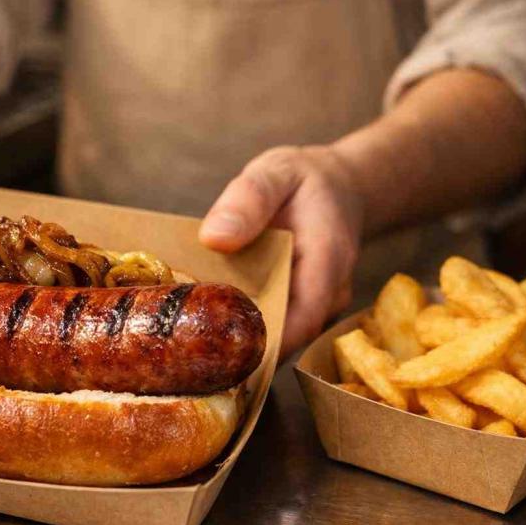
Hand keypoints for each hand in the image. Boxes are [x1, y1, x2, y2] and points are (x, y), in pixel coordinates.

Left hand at [199, 145, 364, 356]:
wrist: (337, 186)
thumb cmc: (305, 180)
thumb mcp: (276, 173)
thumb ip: (249, 199)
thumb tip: (215, 238)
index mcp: (326, 261)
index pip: (302, 320)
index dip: (264, 343)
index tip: (219, 351)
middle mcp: (328, 294)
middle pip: (285, 338)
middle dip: (240, 346)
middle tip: (188, 347)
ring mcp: (316, 305)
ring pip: (277, 336)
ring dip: (237, 338)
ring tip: (189, 337)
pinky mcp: (300, 308)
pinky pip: (271, 324)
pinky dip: (241, 324)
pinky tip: (206, 320)